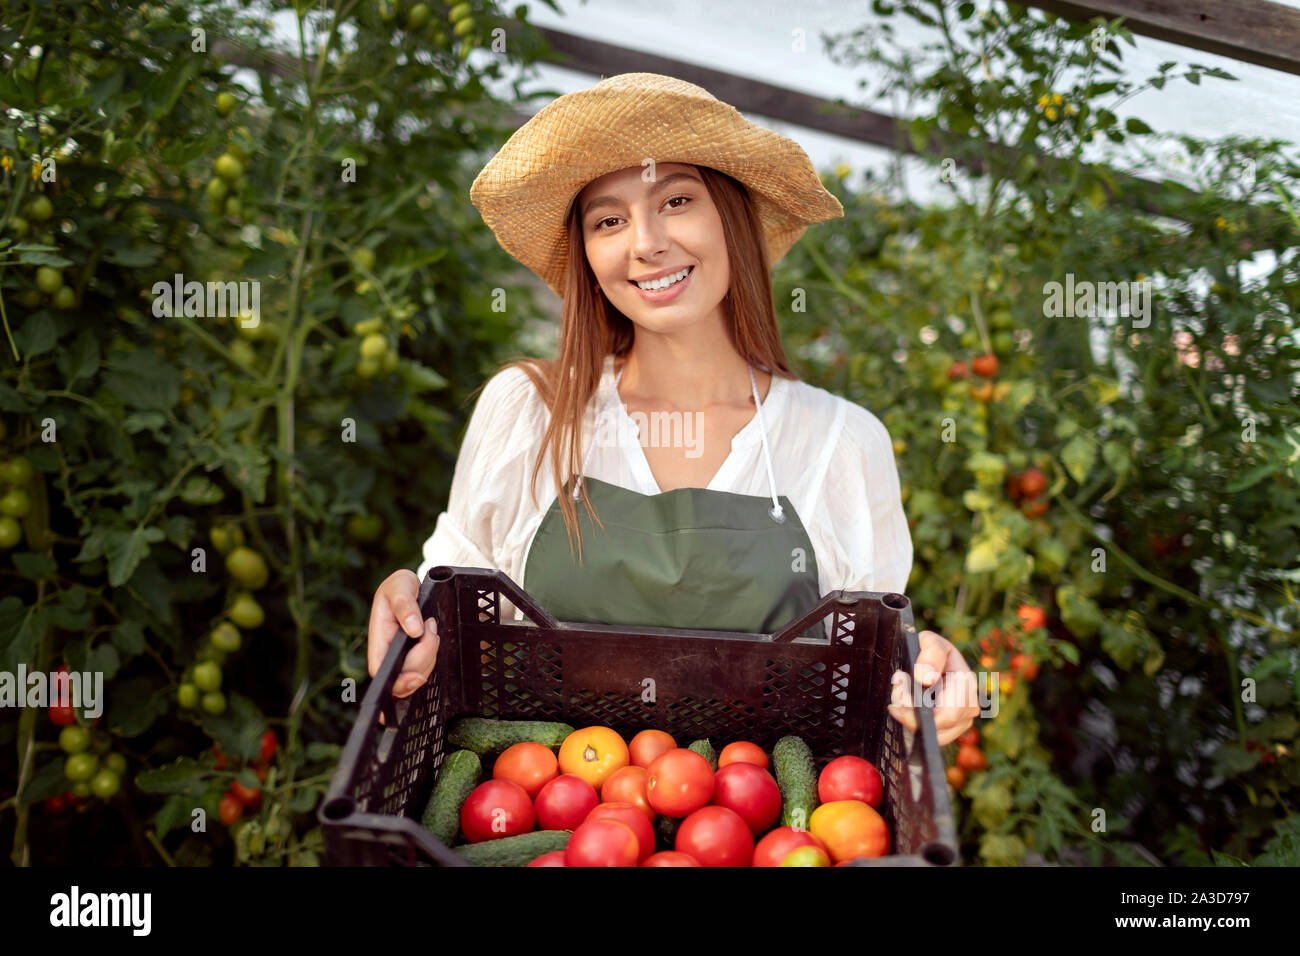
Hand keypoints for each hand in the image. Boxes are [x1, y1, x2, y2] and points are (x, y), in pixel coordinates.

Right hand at [368, 570, 438, 722]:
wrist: (410, 586)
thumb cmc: (400, 586)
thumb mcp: (400, 586)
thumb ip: (405, 605)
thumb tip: (414, 629)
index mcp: (378, 637)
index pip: (381, 671)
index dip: (397, 681)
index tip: (416, 676)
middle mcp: (387, 651)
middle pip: (404, 677)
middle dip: (423, 659)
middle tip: (429, 628)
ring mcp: (400, 656)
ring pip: (417, 674)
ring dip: (430, 654)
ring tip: (429, 626)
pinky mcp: (412, 656)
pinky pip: (425, 667)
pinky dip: (433, 654)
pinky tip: (430, 636)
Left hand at [888, 629, 978, 745]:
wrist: (934, 658)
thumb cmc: (931, 649)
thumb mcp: (930, 641)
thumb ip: (931, 654)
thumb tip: (927, 678)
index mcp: (967, 685)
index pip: (948, 716)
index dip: (919, 717)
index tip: (895, 706)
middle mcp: (970, 706)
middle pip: (939, 729)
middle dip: (912, 717)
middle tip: (896, 698)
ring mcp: (964, 720)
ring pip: (935, 736)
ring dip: (913, 721)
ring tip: (902, 699)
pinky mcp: (954, 728)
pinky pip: (933, 736)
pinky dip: (917, 725)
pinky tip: (909, 709)